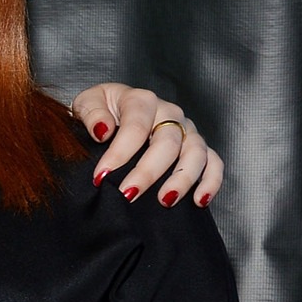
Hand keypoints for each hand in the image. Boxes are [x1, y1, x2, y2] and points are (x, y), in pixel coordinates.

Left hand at [70, 83, 224, 206]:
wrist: (111, 113)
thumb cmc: (99, 110)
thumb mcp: (87, 103)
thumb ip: (92, 113)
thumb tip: (103, 130)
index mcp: (141, 100)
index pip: (136, 126)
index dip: (119, 153)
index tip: (101, 176)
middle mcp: (169, 112)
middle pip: (167, 142)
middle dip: (147, 172)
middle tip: (128, 194)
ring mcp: (187, 129)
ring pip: (195, 153)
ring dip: (182, 178)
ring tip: (164, 201)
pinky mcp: (197, 146)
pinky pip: (213, 162)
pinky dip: (211, 181)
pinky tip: (199, 200)